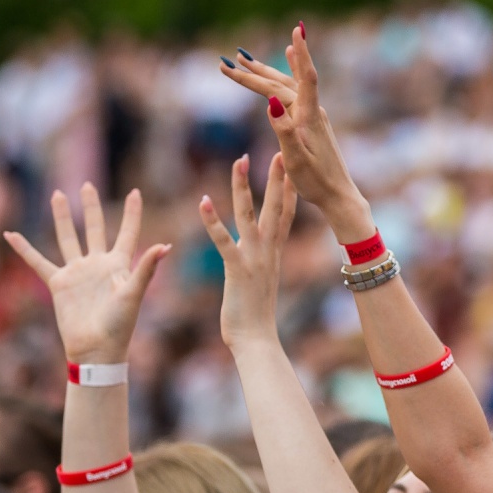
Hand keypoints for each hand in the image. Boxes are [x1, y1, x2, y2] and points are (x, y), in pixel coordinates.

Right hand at [4, 185, 169, 364]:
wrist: (96, 349)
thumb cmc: (120, 325)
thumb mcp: (133, 294)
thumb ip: (146, 268)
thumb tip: (165, 245)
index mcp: (119, 265)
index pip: (127, 233)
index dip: (132, 213)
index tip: (135, 192)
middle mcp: (97, 265)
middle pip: (94, 228)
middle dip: (92, 207)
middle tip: (87, 185)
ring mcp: (77, 272)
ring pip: (68, 238)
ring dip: (63, 218)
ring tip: (58, 195)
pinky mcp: (59, 284)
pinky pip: (38, 262)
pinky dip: (24, 249)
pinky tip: (11, 234)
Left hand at [197, 153, 296, 350]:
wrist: (258, 342)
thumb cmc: (256, 318)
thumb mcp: (262, 283)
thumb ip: (262, 264)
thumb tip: (262, 258)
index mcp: (274, 254)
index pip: (286, 215)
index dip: (288, 190)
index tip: (290, 167)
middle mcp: (269, 252)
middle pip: (275, 207)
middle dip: (277, 178)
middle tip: (279, 151)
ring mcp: (254, 259)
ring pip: (249, 215)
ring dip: (243, 186)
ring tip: (239, 160)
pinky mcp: (237, 269)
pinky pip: (223, 241)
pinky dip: (212, 221)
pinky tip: (202, 201)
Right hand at [218, 26, 369, 233]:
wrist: (338, 195)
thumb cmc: (316, 182)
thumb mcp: (295, 159)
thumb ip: (283, 129)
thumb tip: (270, 101)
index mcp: (309, 116)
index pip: (303, 78)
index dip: (300, 53)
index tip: (297, 30)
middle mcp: (313, 110)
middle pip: (283, 81)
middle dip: (256, 70)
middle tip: (232, 58)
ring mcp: (313, 115)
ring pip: (286, 86)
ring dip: (266, 72)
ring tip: (246, 59)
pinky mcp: (311, 121)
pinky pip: (294, 92)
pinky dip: (284, 77)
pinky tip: (287, 66)